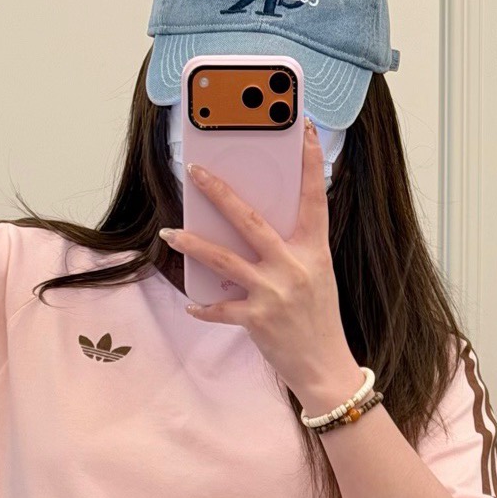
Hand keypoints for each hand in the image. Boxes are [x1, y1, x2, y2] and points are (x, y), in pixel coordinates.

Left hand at [158, 118, 362, 411]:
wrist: (326, 368)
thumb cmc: (320, 320)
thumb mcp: (317, 277)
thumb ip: (294, 251)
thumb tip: (258, 228)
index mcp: (315, 251)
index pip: (313, 198)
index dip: (309, 163)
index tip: (302, 129)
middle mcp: (293, 267)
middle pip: (250, 219)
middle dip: (219, 192)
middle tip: (196, 170)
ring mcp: (274, 292)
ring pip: (224, 259)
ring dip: (193, 244)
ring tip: (170, 232)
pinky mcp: (257, 319)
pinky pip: (220, 308)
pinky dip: (204, 307)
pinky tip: (192, 304)